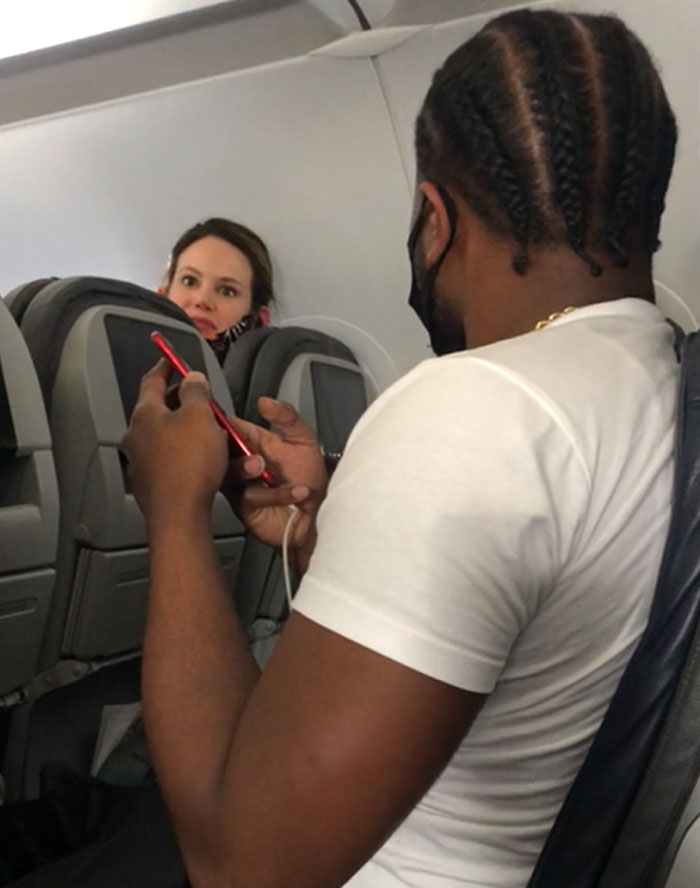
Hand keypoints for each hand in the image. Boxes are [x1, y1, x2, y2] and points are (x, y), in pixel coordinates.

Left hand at [122, 361, 227, 525]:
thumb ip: (196, 393)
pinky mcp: (152, 483)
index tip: (171, 360)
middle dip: (181, 402)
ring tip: (210, 432)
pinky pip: (171, 459)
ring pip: (167, 436)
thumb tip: (192, 378)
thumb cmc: (189, 464)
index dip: (165, 367)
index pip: (152, 381)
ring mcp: (142, 461)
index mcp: (145, 414)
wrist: (179, 515)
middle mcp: (137, 436)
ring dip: (187, 430)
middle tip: (202, 399)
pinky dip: (186, 453)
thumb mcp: (200, 417)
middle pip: (159, 410)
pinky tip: (205, 460)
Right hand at [224, 397, 327, 569]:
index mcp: (257, 443)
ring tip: (265, 467)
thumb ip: (287, 417)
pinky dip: (274, 494)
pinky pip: (249, 496)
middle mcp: (247, 464)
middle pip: (222, 450)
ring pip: (230, 473)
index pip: (232, 428)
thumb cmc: (312, 480)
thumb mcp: (305, 440)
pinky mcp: (246, 507)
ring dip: (248, 469)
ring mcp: (243, 485)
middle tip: (249, 448)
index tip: (219, 421)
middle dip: (230, 447)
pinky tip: (296, 491)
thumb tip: (264, 400)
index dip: (223, 424)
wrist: (321, 516)